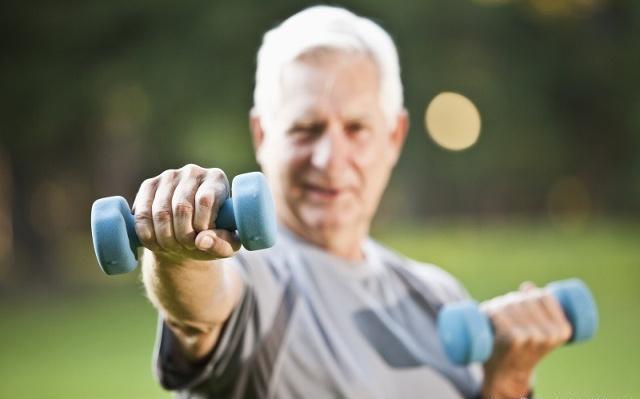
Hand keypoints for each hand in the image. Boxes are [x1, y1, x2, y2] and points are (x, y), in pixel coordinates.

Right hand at [132, 164, 240, 263]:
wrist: (186, 234)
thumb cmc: (211, 236)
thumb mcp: (225, 245)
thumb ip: (221, 244)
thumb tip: (202, 241)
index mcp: (217, 179)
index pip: (205, 200)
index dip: (201, 225)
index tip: (202, 239)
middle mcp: (193, 172)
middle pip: (182, 207)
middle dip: (183, 235)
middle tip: (187, 247)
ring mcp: (168, 176)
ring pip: (161, 212)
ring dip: (165, 238)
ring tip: (174, 247)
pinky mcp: (148, 185)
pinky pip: (142, 213)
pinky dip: (147, 234)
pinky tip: (156, 243)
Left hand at [480, 282, 571, 398]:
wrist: (507, 375)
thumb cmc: (522, 348)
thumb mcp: (538, 330)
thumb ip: (537, 307)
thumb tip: (528, 286)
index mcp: (563, 330)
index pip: (543, 296)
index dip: (529, 295)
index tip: (522, 304)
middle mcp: (549, 333)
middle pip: (524, 299)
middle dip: (512, 301)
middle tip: (503, 313)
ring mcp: (531, 336)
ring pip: (510, 304)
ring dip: (498, 305)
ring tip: (495, 317)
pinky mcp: (512, 338)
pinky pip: (498, 313)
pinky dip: (490, 312)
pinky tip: (488, 317)